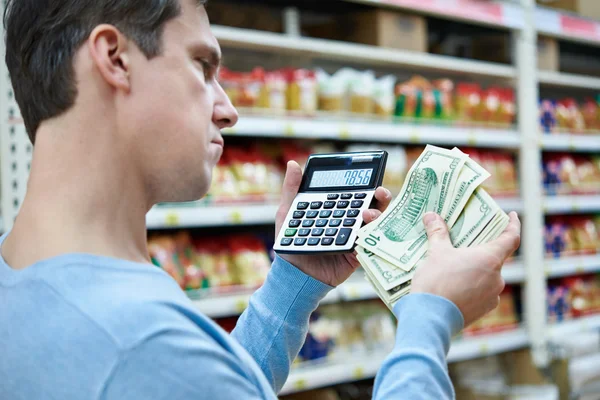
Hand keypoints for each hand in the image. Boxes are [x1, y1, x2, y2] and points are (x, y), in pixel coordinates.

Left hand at [275, 161, 391, 286]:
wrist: (293, 273)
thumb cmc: (291, 242)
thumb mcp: (288, 212)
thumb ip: (292, 189)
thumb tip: (293, 164)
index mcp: (336, 209)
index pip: (355, 194)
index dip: (366, 185)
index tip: (371, 179)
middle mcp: (349, 221)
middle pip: (372, 206)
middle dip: (380, 197)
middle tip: (379, 192)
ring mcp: (355, 237)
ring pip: (374, 224)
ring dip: (376, 216)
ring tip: (367, 214)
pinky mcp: (357, 254)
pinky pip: (370, 245)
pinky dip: (372, 238)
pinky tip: (368, 233)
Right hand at [411, 211, 520, 326]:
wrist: (430, 317)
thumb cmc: (436, 281)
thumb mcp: (435, 252)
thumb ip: (437, 232)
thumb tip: (431, 215)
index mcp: (490, 259)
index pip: (511, 238)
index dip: (513, 225)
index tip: (511, 215)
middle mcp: (497, 277)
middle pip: (495, 257)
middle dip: (482, 250)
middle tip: (467, 243)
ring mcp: (492, 296)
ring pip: (487, 276)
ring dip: (475, 270)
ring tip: (455, 267)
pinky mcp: (483, 310)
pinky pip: (482, 292)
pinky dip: (472, 286)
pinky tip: (455, 286)